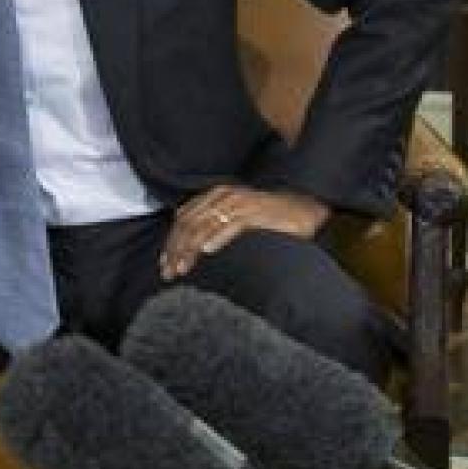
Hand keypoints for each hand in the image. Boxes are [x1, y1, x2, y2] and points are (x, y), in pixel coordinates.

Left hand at [159, 185, 330, 280]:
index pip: (183, 220)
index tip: (164, 265)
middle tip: (169, 273)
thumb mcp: (234, 218)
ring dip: (191, 249)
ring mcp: (239, 203)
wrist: (303, 208)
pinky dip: (218, 237)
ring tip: (183, 268)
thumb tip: (190, 247)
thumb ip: (213, 226)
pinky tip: (208, 251)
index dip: (171, 243)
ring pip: (206, 226)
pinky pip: (233, 225)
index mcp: (214, 196)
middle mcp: (223, 196)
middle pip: (189, 224)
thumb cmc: (269, 218)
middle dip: (176, 250)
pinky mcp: (256, 211)